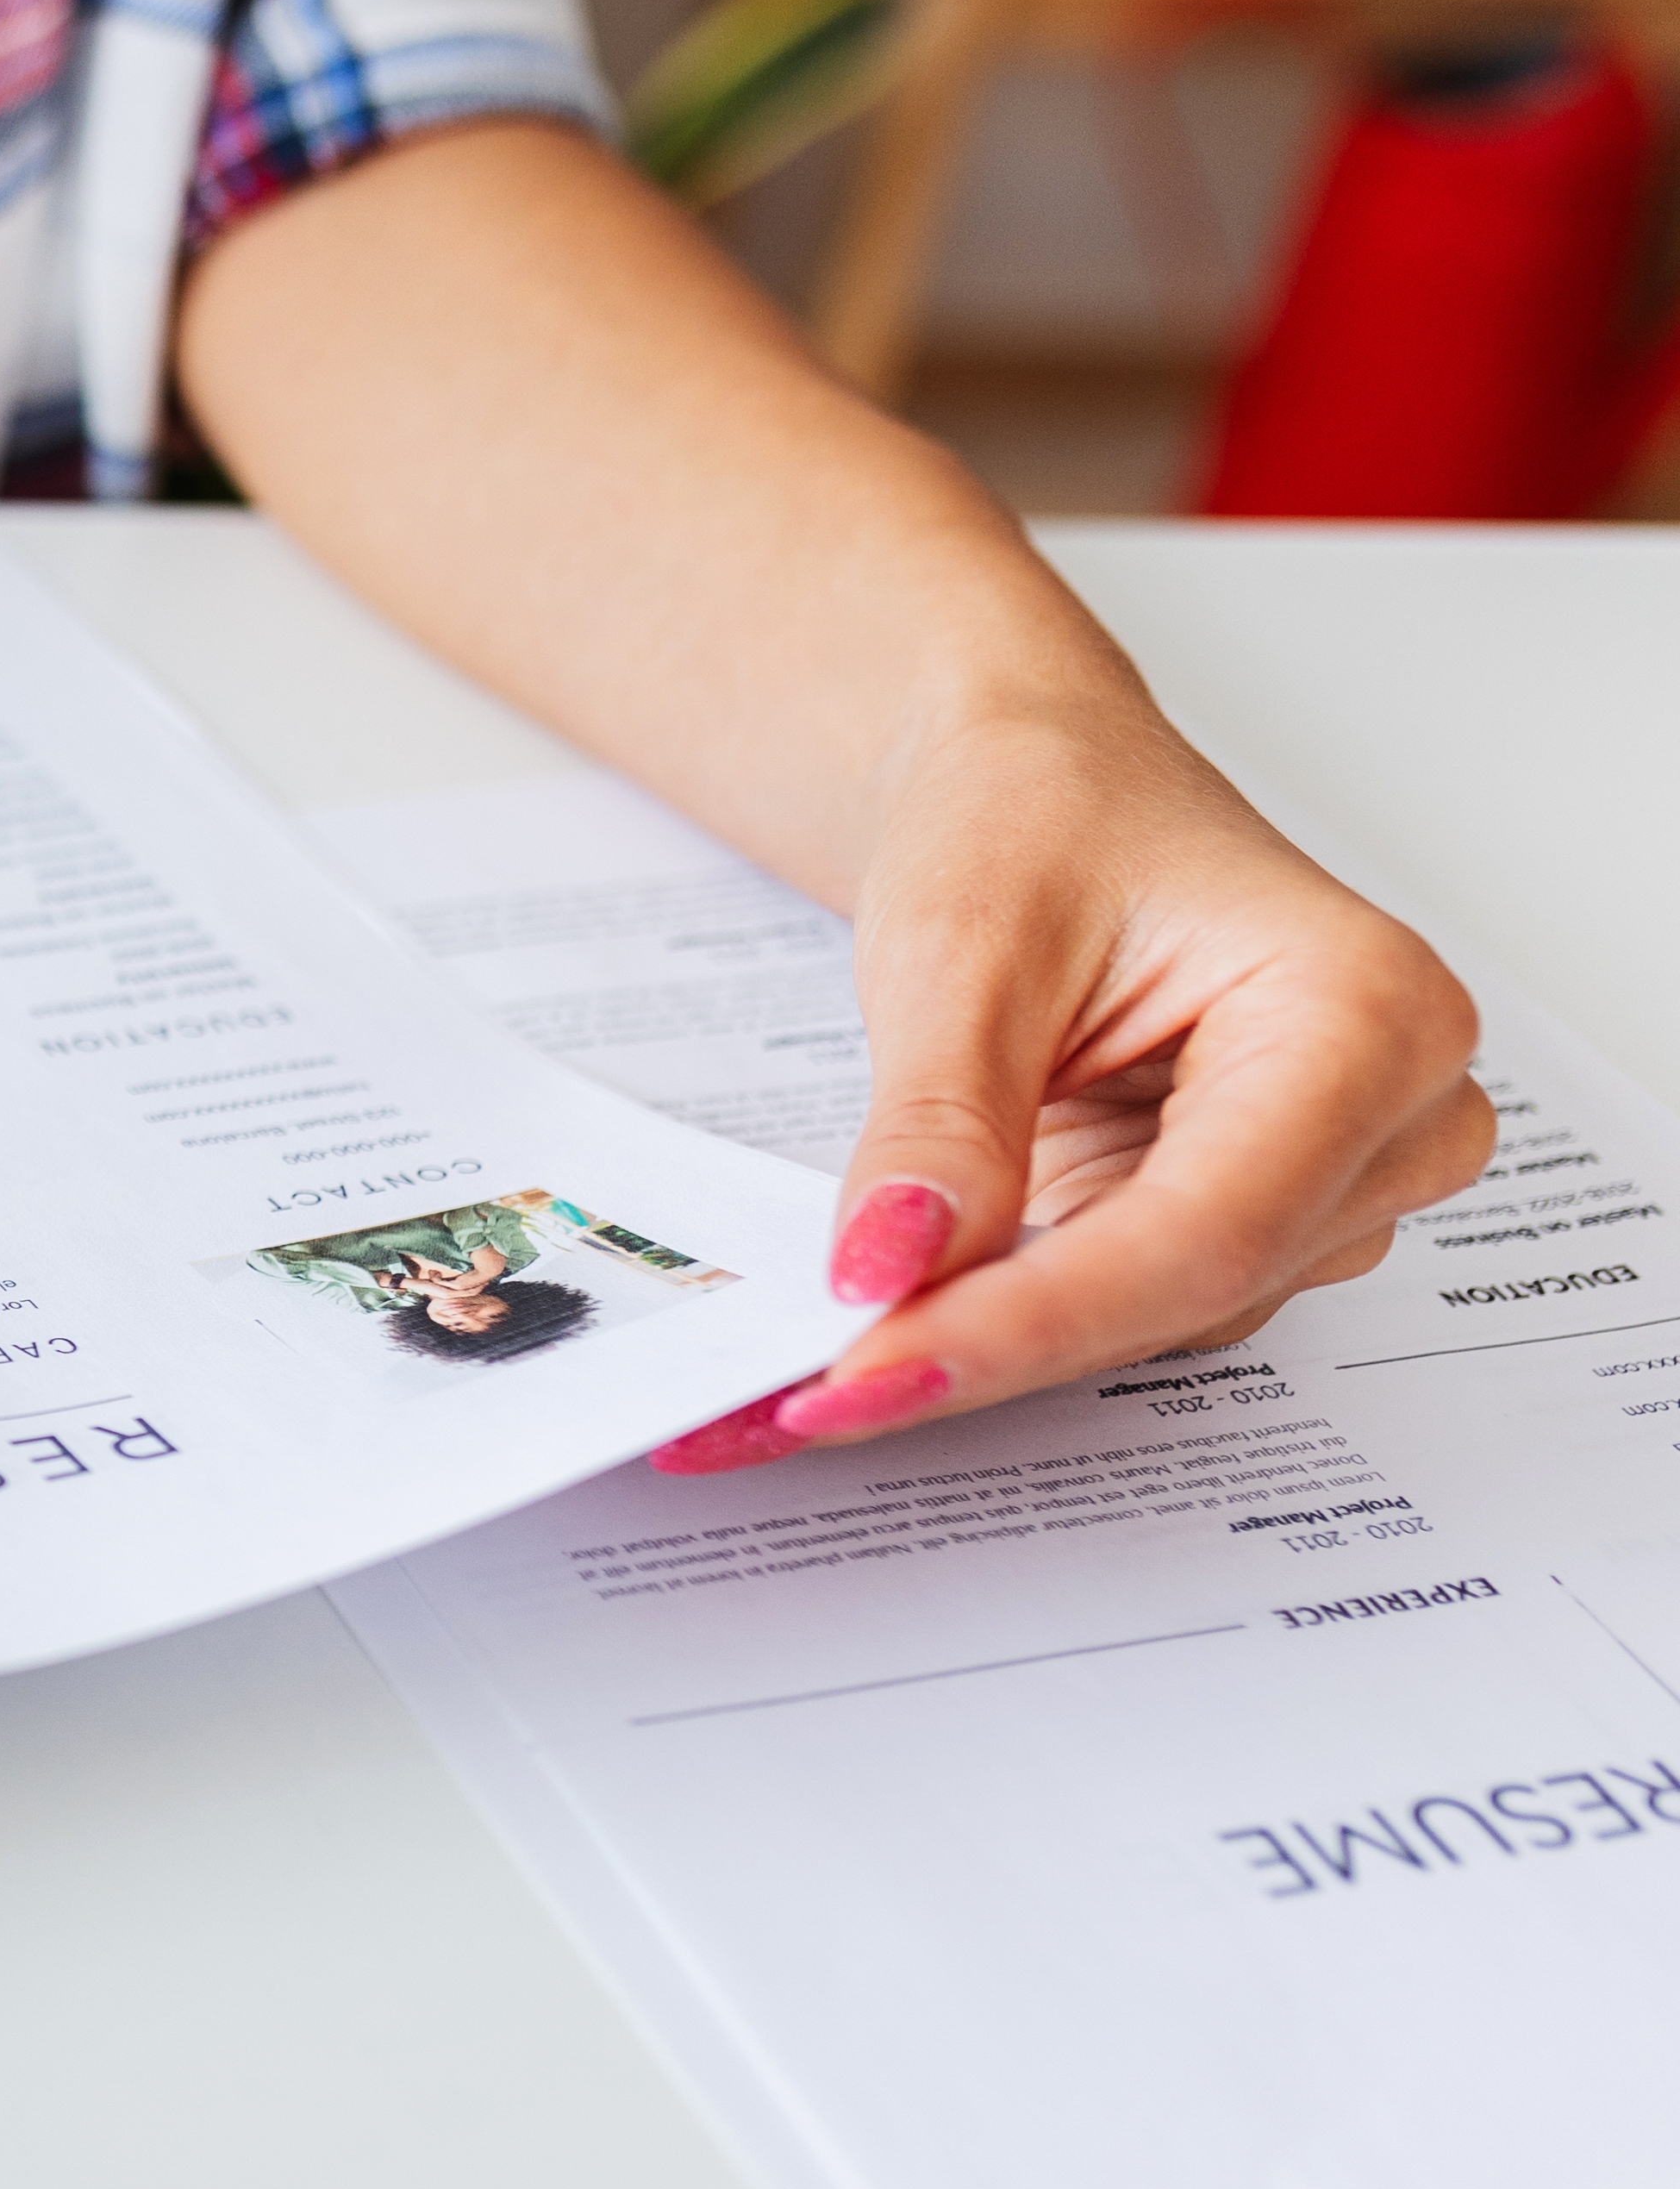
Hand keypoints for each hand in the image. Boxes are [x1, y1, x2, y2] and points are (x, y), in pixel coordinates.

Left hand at [652, 712, 1492, 1475]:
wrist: (1040, 789)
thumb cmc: (1037, 812)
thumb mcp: (962, 947)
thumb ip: (941, 1121)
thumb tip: (893, 1276)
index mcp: (1366, 1012)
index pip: (1203, 1228)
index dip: (1030, 1320)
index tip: (873, 1372)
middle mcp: (1390, 1114)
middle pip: (1184, 1292)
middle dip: (984, 1348)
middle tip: (798, 1400)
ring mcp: (1330, 1180)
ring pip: (1150, 1319)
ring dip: (982, 1344)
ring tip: (815, 1363)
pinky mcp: (1247, 1217)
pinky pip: (1121, 1304)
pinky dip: (996, 1319)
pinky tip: (886, 1327)